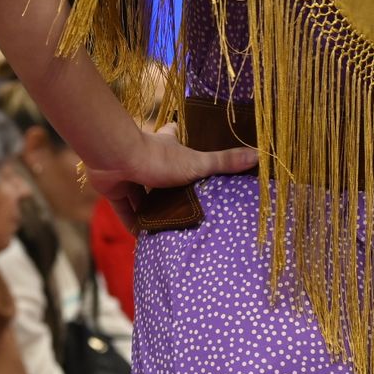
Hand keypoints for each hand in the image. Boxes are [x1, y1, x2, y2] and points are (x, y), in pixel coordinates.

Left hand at [83, 126, 258, 232]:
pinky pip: (125, 209)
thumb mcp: (196, 163)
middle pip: (159, 170)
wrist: (116, 160)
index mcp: (168, 146)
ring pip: (141, 192)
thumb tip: (258, 155)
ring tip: (165, 225)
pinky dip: (133, 223)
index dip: (178, 138)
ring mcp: (130, 174)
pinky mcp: (115, 190)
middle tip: (182, 202)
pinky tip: (143, 237)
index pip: (173, 135)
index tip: (186, 147)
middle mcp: (148, 158)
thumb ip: (224, 162)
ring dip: (150, 207)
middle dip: (168, 185)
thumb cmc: (158, 159)